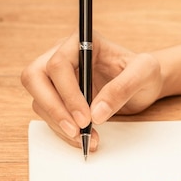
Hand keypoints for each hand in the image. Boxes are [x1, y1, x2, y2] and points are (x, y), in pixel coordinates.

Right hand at [21, 30, 162, 149]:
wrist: (145, 84)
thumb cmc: (145, 72)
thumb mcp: (145, 73)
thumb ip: (123, 88)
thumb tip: (96, 113)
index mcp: (82, 41)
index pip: (58, 64)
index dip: (68, 93)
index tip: (85, 117)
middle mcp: (64, 56)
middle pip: (34, 78)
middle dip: (52, 108)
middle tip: (75, 130)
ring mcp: (59, 77)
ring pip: (39, 100)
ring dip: (58, 123)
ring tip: (87, 138)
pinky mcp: (60, 97)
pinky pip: (50, 114)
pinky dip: (63, 130)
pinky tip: (85, 138)